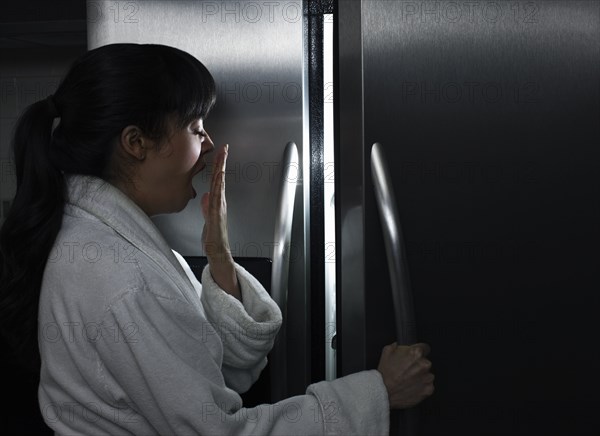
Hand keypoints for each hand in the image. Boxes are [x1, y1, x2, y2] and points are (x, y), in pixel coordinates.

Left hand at [200, 144, 240, 300]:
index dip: (218, 166)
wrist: (217, 253)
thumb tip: (205, 196)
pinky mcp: (216, 215)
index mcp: (217, 203)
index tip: (220, 153)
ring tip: (222, 157)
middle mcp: (220, 203)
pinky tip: (217, 179)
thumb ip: (206, 207)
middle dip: (222, 163)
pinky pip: (217, 198)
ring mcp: (219, 208)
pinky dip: (218, 187)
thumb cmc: (213, 238)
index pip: (217, 181)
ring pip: (220, 185)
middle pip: (220, 179)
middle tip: (224, 148)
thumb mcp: (207, 219)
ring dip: (221, 171)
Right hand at [377, 342, 434, 408]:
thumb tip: (399, 345)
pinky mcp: (428, 389)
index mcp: (416, 353)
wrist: (384, 392)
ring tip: (408, 379)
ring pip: (427, 374)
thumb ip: (396, 345)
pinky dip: (422, 386)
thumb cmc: (385, 373)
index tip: (414, 356)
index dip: (418, 351)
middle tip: (407, 370)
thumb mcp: (386, 351)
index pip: (425, 347)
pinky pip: (428, 386)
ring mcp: (427, 378)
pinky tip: (411, 386)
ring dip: (421, 376)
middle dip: (418, 365)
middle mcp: (424, 365)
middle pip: (425, 362)